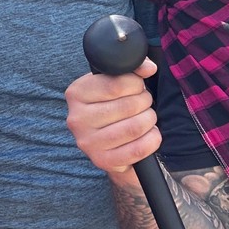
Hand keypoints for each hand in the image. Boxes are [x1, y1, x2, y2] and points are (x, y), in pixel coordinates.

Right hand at [65, 60, 161, 175]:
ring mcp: (88, 142)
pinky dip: (152, 139)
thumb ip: (132, 70)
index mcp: (76, 94)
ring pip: (135, 127)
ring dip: (149, 120)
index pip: (116, 84)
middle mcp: (77, 119)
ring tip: (146, 118)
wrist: (106, 143)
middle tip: (143, 104)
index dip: (136, 84)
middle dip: (145, 103)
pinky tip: (148, 134)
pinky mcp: (102, 160)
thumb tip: (149, 67)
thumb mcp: (115, 84)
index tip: (137, 87)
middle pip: (129, 106)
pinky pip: (139, 148)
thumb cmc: (112, 107)